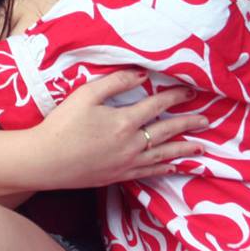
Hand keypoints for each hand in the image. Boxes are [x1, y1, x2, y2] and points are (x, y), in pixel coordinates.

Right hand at [27, 70, 207, 189]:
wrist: (44, 161)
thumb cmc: (61, 125)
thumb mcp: (85, 95)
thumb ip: (114, 83)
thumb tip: (141, 74)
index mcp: (124, 121)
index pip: (157, 105)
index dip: (175, 97)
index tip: (190, 92)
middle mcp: (131, 144)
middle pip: (167, 132)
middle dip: (188, 125)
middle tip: (205, 120)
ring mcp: (126, 163)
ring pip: (163, 155)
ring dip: (183, 150)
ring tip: (200, 148)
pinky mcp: (118, 176)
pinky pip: (148, 173)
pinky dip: (164, 169)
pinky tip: (173, 168)